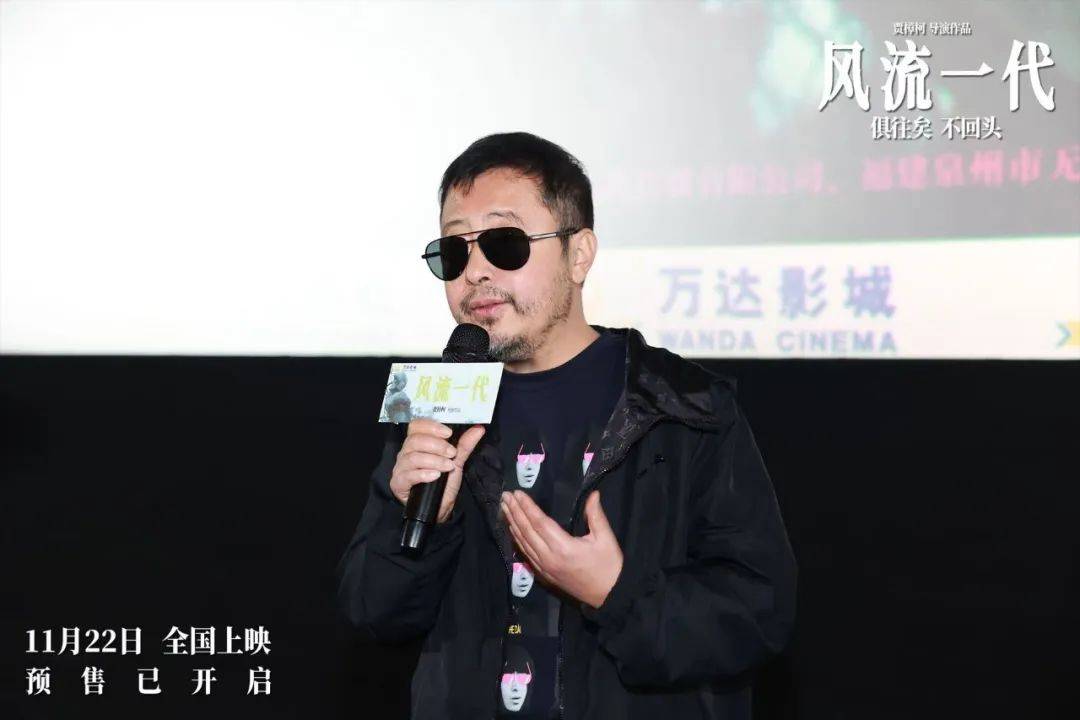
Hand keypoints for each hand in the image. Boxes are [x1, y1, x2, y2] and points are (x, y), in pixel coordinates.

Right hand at [389, 418, 484, 523]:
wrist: (440, 508)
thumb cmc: (444, 482)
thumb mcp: (456, 461)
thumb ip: (465, 444)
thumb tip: (478, 429)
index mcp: (417, 443)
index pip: (416, 426)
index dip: (431, 426)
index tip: (448, 433)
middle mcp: (406, 453)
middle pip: (414, 440)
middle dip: (437, 445)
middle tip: (452, 454)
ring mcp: (400, 468)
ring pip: (412, 457)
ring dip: (433, 460)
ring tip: (448, 466)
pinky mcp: (398, 483)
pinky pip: (408, 475)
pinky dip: (423, 474)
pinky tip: (435, 476)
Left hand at [500, 489, 622, 608]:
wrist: (609, 596)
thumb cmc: (609, 566)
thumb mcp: (606, 539)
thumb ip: (596, 515)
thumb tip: (593, 493)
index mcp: (563, 547)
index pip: (539, 523)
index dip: (527, 507)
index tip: (517, 493)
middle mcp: (548, 558)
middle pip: (526, 531)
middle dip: (515, 512)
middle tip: (505, 496)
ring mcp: (544, 568)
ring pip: (523, 543)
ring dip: (512, 524)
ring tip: (504, 508)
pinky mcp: (544, 575)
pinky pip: (526, 554)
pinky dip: (517, 540)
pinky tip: (512, 530)